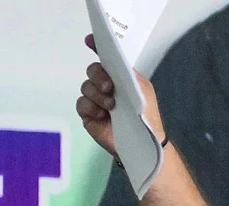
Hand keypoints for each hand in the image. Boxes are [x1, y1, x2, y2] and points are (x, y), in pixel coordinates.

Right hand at [75, 34, 164, 157]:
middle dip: (99, 76)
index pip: (106, 59)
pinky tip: (103, 115)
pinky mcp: (89, 115)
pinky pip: (82, 104)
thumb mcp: (143, 91)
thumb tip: (116, 60)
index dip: (96, 47)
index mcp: (120, 78)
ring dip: (98, 95)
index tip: (90, 40)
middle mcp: (106, 86)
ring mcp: (96, 100)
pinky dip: (91, 107)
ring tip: (111, 107)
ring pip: (86, 87)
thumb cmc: (146, 116)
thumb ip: (129, 74)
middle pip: (92, 70)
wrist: (144, 142)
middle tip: (110, 88)